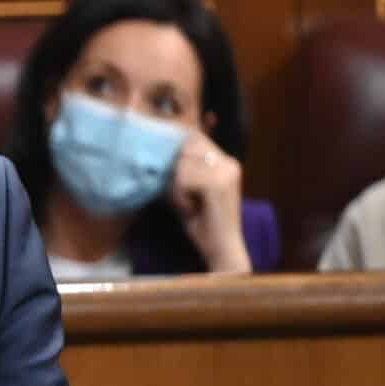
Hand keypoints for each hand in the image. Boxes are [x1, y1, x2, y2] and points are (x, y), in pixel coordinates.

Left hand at [170, 132, 249, 272]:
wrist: (221, 247)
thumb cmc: (201, 221)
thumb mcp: (188, 188)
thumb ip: (180, 169)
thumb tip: (155, 150)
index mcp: (225, 160)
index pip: (193, 138)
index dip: (175, 152)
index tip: (172, 176)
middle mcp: (229, 161)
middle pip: (186, 148)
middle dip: (175, 171)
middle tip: (183, 197)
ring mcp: (226, 171)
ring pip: (182, 164)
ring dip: (176, 187)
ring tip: (188, 204)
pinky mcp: (219, 183)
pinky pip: (183, 179)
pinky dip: (179, 196)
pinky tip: (190, 209)